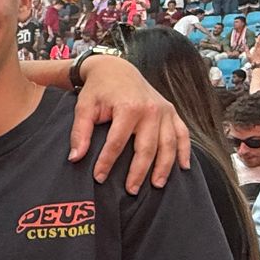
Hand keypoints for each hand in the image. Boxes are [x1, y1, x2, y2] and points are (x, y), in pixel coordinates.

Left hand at [68, 55, 192, 191]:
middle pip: (147, 148)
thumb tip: (75, 158)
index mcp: (129, 107)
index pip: (117, 143)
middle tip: (130, 191)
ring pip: (168, 144)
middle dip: (138, 172)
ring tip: (156, 186)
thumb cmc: (99, 89)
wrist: (117, 68)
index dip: (107, 162)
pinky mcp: (171, 112)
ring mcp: (164, 111)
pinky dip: (184, 151)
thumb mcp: (84, 107)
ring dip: (164, 167)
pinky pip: (182, 134)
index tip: (98, 178)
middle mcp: (151, 109)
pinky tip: (183, 168)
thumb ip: (80, 132)